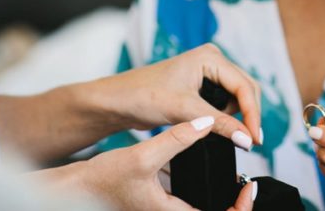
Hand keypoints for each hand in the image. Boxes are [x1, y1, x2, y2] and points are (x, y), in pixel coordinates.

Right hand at [77, 117, 257, 210]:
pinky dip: (202, 188)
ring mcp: (167, 210)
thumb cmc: (102, 180)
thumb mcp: (142, 156)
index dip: (240, 207)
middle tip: (245, 183)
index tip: (246, 186)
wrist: (77, 188)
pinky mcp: (162, 202)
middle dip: (234, 204)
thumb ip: (176, 139)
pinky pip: (190, 199)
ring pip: (203, 208)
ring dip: (220, 197)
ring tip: (233, 177)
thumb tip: (207, 123)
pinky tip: (204, 166)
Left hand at [111, 43, 261, 150]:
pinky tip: (223, 129)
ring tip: (234, 136)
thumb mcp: (184, 111)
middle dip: (250, 115)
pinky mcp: (202, 86)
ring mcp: (208, 73)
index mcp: (210, 57)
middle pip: (246, 89)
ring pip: (238, 96)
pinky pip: (226, 101)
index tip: (255, 139)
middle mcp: (212, 61)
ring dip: (239, 116)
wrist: (118, 101)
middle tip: (251, 142)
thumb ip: (219, 124)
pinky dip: (228, 117)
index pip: (244, 86)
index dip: (253, 114)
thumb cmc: (143, 95)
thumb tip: (247, 138)